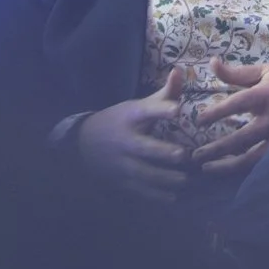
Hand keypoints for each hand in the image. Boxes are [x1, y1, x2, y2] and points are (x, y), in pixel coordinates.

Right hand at [75, 68, 191, 201]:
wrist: (83, 143)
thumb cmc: (120, 121)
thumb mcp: (137, 106)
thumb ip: (164, 94)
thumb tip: (180, 71)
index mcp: (131, 117)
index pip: (147, 111)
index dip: (161, 110)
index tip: (177, 110)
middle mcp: (126, 140)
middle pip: (144, 147)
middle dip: (163, 152)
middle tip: (184, 155)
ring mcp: (121, 162)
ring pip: (144, 172)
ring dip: (164, 178)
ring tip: (185, 180)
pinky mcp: (120, 180)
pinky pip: (138, 189)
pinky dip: (154, 195)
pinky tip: (172, 198)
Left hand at [189, 58, 268, 174]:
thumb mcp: (268, 70)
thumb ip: (238, 72)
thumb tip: (212, 63)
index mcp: (267, 94)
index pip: (235, 105)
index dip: (215, 113)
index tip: (198, 121)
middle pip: (240, 139)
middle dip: (215, 149)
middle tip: (195, 156)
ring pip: (252, 158)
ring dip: (228, 166)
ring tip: (209, 169)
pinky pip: (265, 164)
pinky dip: (246, 170)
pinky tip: (232, 172)